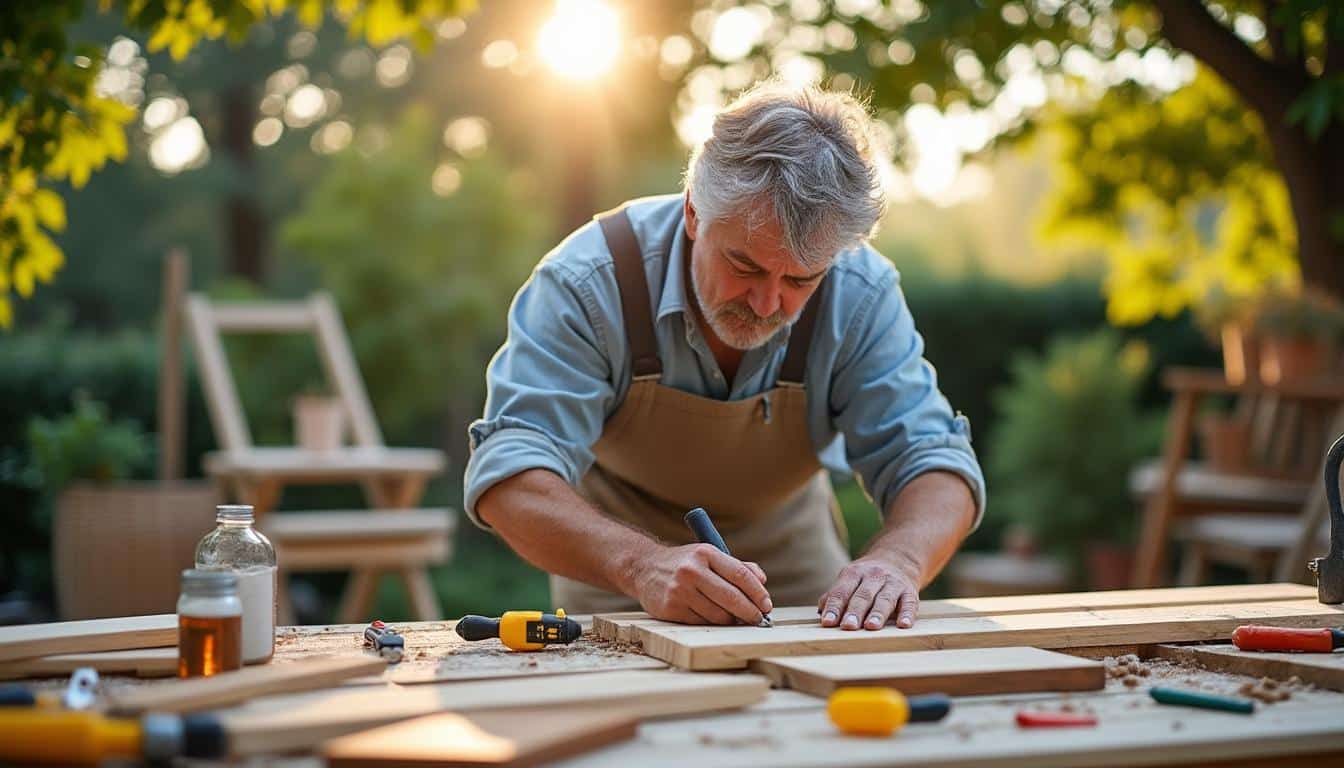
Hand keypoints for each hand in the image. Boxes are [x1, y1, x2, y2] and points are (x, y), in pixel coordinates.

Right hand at [632, 543, 771, 624]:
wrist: (644, 568)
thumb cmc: (685, 563)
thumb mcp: (709, 556)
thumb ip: (737, 566)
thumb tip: (762, 581)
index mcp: (705, 553)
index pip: (740, 574)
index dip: (758, 592)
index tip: (767, 605)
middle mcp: (692, 570)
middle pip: (731, 597)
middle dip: (750, 612)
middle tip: (759, 620)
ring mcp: (679, 590)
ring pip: (718, 615)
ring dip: (731, 621)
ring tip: (736, 619)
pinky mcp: (670, 608)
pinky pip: (701, 623)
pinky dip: (713, 624)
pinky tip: (715, 620)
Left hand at [817, 556, 919, 630]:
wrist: (899, 559)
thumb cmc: (867, 577)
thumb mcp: (850, 579)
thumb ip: (836, 595)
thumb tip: (820, 613)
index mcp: (854, 573)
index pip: (842, 591)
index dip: (834, 607)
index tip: (827, 622)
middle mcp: (874, 576)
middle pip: (863, 596)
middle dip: (855, 611)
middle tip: (848, 626)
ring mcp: (893, 583)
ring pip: (885, 599)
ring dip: (877, 614)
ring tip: (871, 627)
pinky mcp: (910, 592)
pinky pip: (909, 603)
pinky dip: (907, 614)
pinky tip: (904, 625)